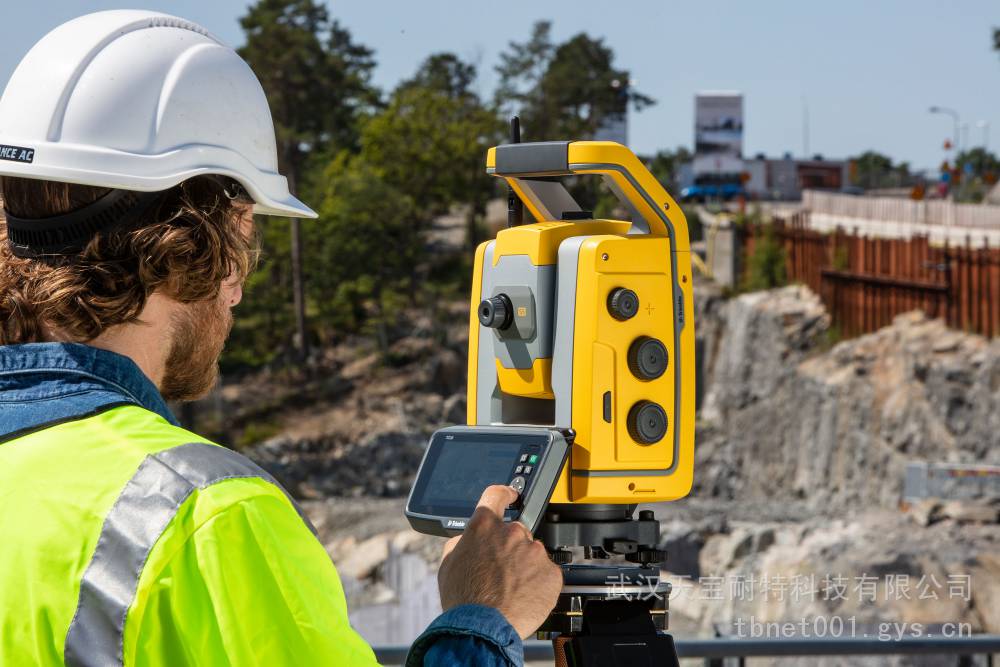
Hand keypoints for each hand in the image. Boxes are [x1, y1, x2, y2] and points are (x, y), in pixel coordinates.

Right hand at [437, 485, 562, 638]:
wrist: (482, 628)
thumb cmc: (463, 599)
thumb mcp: (448, 563)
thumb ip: (463, 541)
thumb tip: (469, 538)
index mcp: (484, 526)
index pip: (496, 495)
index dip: (504, 494)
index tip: (511, 495)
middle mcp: (511, 533)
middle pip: (515, 531)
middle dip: (509, 548)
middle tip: (500, 571)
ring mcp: (533, 552)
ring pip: (531, 553)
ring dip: (524, 566)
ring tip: (510, 589)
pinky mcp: (551, 572)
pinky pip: (547, 572)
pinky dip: (538, 582)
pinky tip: (524, 596)